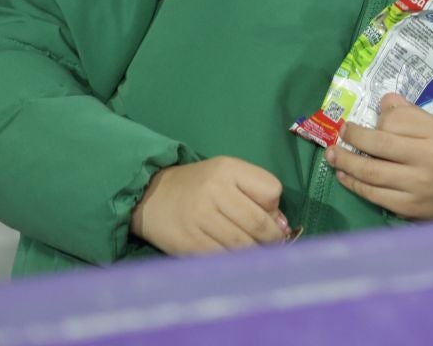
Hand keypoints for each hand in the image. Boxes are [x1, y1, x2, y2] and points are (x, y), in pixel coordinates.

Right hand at [129, 156, 289, 254]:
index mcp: (228, 169)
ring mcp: (199, 218)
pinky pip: (221, 258)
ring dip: (255, 254)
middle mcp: (214, 191)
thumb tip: (283, 226)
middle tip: (273, 246)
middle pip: (258, 222)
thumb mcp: (227, 175)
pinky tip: (234, 260)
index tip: (272, 219)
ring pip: (242, 244)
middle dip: (272, 239)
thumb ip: (256, 193)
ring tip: (255, 254)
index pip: (271, 190)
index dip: (275, 208)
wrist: (149, 196)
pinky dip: (234, 263)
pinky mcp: (187, 243)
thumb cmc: (198, 186)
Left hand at [325, 93, 432, 219]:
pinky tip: (344, 175)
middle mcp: (427, 159)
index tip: (369, 121)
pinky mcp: (408, 206)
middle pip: (379, 146)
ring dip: (346, 162)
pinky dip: (354, 184)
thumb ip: (409, 113)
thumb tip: (384, 100)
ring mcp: (416, 186)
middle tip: (341, 133)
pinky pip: (373, 194)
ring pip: (371, 172)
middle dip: (354, 137)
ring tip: (331, 155)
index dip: (379, 119)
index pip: (395, 121)